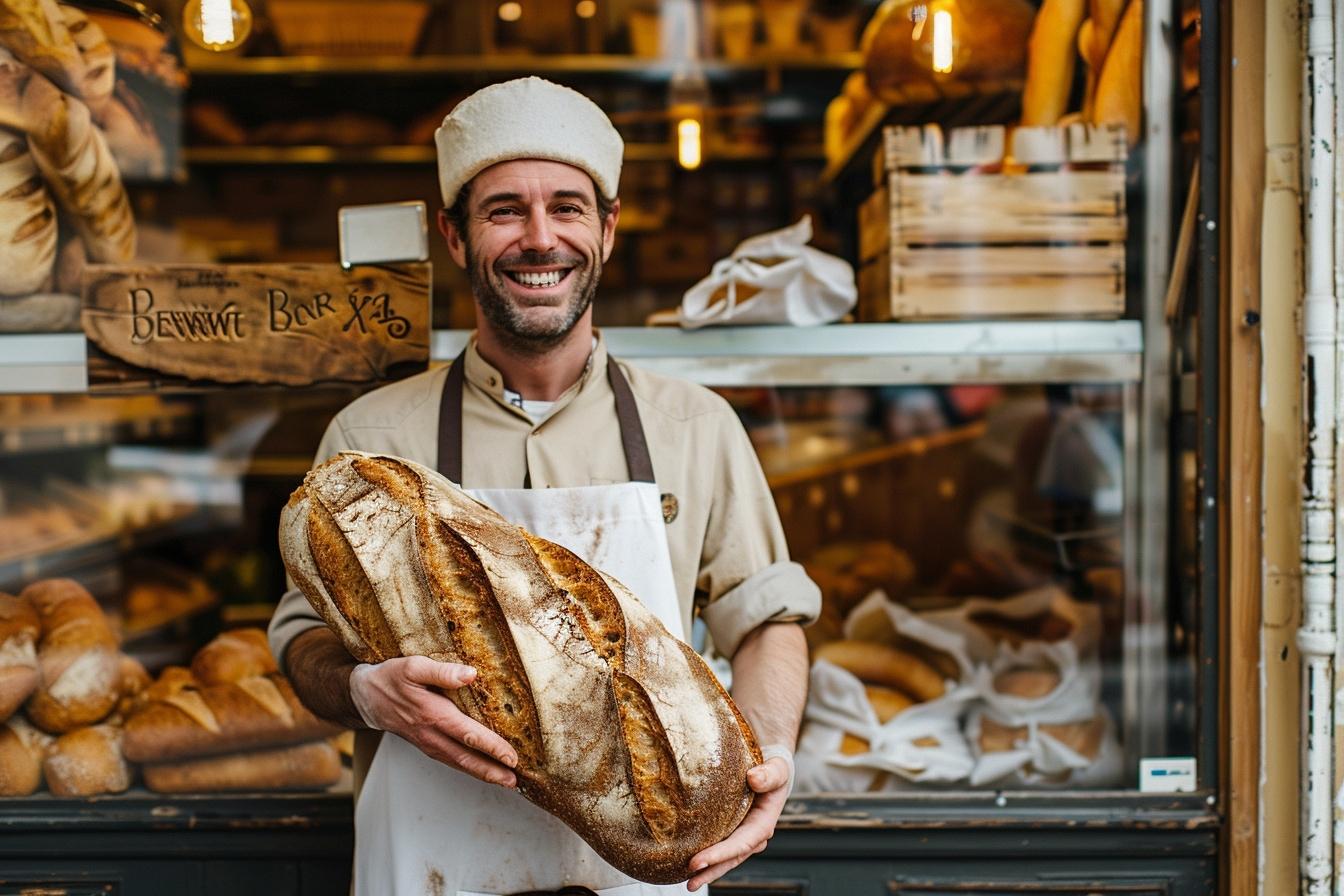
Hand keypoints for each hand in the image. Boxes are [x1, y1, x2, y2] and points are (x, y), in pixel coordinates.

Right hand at [349, 656, 518, 787]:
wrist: (365, 696)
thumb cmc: (391, 677)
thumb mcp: (413, 666)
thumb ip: (442, 672)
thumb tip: (470, 674)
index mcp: (433, 714)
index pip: (468, 734)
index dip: (492, 747)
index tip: (512, 757)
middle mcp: (431, 734)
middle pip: (466, 758)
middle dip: (492, 771)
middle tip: (514, 781)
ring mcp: (427, 743)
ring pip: (458, 763)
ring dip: (483, 774)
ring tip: (505, 781)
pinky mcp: (425, 744)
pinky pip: (450, 760)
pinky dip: (469, 768)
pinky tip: (481, 769)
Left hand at [684, 754, 790, 890]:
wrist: (771, 767)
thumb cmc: (775, 769)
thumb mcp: (778, 769)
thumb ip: (770, 774)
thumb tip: (753, 779)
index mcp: (764, 823)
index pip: (741, 843)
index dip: (720, 854)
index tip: (697, 861)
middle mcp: (753, 834)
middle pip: (731, 858)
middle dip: (711, 871)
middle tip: (690, 883)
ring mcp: (741, 834)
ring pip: (724, 857)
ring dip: (708, 869)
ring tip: (688, 881)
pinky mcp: (731, 829)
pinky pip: (718, 843)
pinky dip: (706, 854)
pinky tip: (688, 861)